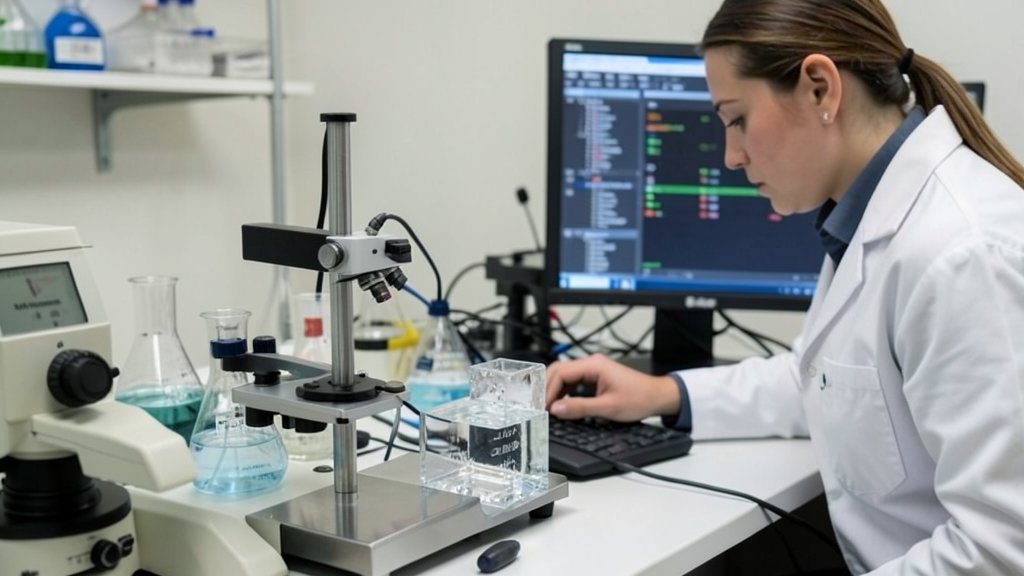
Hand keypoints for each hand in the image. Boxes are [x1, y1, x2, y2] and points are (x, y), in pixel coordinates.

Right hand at [545, 354, 680, 421]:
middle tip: (538, 406)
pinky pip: (573, 382)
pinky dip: (563, 392)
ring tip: (547, 407)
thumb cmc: (639, 398)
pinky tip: (560, 404)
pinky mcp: (595, 377)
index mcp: (594, 365)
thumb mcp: (608, 407)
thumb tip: (556, 409)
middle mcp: (592, 363)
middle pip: (558, 371)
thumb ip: (579, 408)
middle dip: (546, 388)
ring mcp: (593, 369)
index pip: (560, 373)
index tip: (542, 406)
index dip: (548, 390)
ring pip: (564, 376)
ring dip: (554, 391)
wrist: (658, 397)